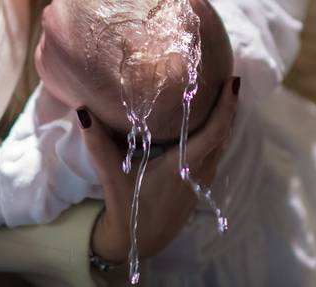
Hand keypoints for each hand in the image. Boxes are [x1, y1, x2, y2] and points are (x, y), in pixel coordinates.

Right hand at [81, 77, 239, 261]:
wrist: (140, 240)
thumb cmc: (128, 207)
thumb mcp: (111, 174)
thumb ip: (97, 142)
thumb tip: (82, 110)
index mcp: (184, 165)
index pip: (214, 131)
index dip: (227, 106)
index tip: (234, 81)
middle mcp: (200, 169)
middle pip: (225, 131)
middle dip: (230, 104)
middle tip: (229, 75)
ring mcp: (204, 176)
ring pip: (222, 141)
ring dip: (226, 117)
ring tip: (222, 90)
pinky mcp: (201, 181)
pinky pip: (217, 150)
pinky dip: (218, 131)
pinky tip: (209, 118)